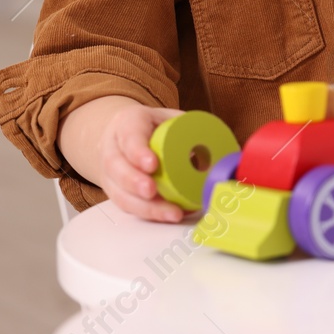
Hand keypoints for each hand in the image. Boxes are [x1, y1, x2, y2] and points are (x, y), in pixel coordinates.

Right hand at [95, 102, 185, 222]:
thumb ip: (192, 128)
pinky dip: (148, 213)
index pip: (129, 136)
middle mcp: (113, 147)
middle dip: (134, 182)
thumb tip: (223, 149)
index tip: (152, 164)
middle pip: (117, 167)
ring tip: (170, 212)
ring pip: (120, 192)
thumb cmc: (151, 126)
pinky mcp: (115, 191)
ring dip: (145, 206)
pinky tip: (167, 216)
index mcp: (128, 123)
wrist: (123, 133)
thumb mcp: (170, 118)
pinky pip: (127, 205)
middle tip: (152, 191)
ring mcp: (110, 172)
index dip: (138, 152)